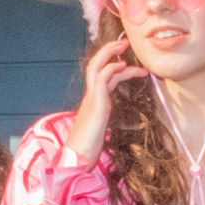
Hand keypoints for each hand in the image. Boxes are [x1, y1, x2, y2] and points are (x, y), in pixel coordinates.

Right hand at [63, 31, 147, 165]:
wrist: (75, 161)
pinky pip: (101, 80)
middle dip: (109, 52)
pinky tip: (123, 66)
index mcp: (92, 104)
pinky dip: (111, 69)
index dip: (114, 67)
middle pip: (96, 67)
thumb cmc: (86, 152)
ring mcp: (91, 100)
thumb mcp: (100, 135)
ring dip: (110, 54)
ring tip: (124, 46)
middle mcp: (90, 98)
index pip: (102, 79)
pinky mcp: (95, 105)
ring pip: (97, 68)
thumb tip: (108, 126)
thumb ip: (103, 125)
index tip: (129, 63)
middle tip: (124, 42)